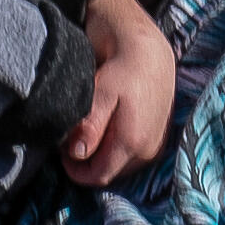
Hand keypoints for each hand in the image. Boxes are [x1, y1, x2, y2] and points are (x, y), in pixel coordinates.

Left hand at [60, 0, 174, 185]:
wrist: (151, 48)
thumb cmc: (123, 66)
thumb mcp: (101, 92)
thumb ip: (90, 126)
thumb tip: (78, 155)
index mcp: (134, 142)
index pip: (99, 175)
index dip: (76, 170)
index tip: (62, 152)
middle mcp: (149, 150)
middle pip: (111, 171)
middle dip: (90, 160)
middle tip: (74, 135)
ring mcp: (158, 144)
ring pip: (123, 164)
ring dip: (105, 153)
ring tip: (92, 127)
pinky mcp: (162, 135)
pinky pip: (136, 154)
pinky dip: (120, 146)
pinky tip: (111, 124)